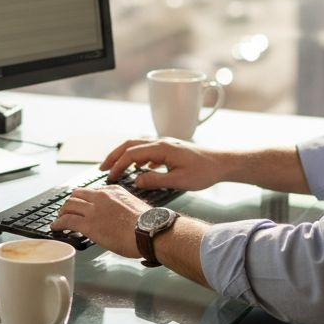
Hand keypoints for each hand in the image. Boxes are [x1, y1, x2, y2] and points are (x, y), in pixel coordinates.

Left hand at [50, 185, 149, 257]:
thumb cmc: (148, 225)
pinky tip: (56, 227)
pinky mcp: (89, 224)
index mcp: (113, 191)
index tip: (81, 206)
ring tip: (59, 219)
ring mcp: (94, 210)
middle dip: (69, 203)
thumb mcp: (134, 206)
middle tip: (66, 211)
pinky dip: (58, 223)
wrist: (150, 232)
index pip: (92, 192)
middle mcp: (101, 197)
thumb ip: (122, 207)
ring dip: (62, 213)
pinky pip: (67, 220)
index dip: (83, 200)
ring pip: (69, 205)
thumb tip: (118, 216)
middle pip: (77, 195)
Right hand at [101, 138, 231, 190]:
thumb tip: (135, 180)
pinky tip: (137, 169)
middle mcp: (161, 142)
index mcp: (161, 148)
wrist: (221, 163)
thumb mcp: (179, 181)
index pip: (131, 154)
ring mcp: (165, 144)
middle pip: (130, 144)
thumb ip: (155, 180)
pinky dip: (136, 157)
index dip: (118, 165)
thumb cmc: (203, 172)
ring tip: (114, 168)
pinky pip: (147, 150)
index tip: (109, 177)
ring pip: (137, 146)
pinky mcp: (169, 149)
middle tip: (102, 169)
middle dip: (114, 156)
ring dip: (124, 155)